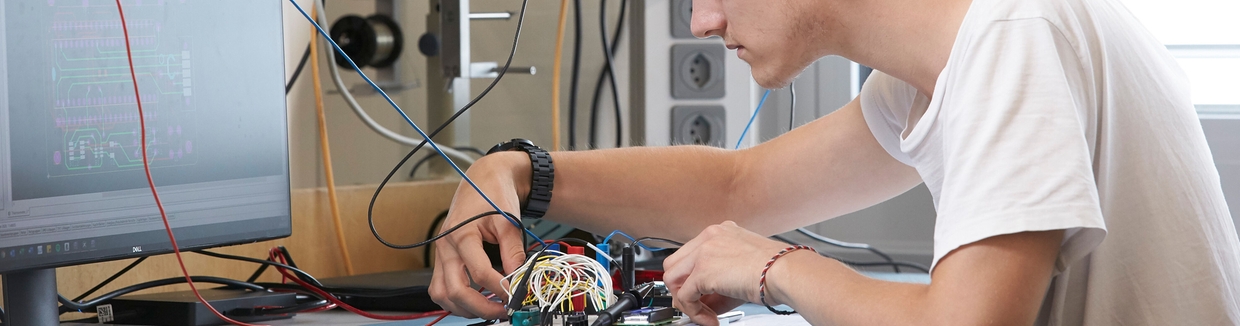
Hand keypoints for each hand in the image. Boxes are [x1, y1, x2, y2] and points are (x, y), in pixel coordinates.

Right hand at [428, 152, 530, 318]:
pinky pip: (441, 287)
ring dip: (464, 308)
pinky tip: (475, 300)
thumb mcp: (509, 220)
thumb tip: (518, 279)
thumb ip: (513, 251)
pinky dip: (456, 299)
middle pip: (454, 290)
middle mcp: (445, 246)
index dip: (499, 288)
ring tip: (489, 309)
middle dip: (479, 307)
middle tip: (503, 311)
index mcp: (461, 234)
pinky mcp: (442, 258)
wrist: (483, 180)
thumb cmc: (494, 196)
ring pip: (442, 293)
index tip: (516, 295)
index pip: (478, 273)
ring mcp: (441, 254)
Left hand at [662, 221, 795, 325]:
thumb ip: (716, 285)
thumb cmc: (777, 271)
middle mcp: (709, 237)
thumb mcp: (740, 273)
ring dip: (684, 301)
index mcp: (720, 232)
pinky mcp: (703, 270)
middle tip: (695, 305)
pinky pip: (684, 296)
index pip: (690, 254)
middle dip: (680, 288)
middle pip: (674, 263)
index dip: (691, 278)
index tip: (700, 295)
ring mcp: (704, 251)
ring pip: (672, 278)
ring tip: (704, 314)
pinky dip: (694, 312)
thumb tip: (701, 305)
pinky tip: (711, 319)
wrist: (787, 272)